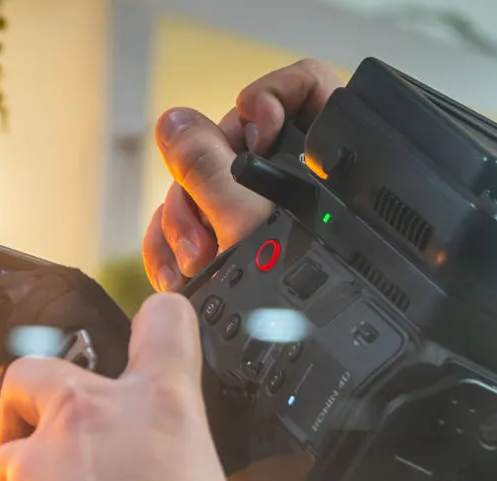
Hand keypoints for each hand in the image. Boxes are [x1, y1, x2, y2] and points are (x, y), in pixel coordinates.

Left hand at [0, 293, 230, 480]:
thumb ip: (173, 456)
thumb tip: (163, 462)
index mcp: (164, 408)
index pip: (164, 323)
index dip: (158, 321)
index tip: (150, 328)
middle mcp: (98, 415)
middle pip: (42, 366)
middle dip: (36, 395)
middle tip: (53, 430)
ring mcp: (47, 453)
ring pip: (14, 436)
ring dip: (27, 462)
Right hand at [143, 59, 342, 290]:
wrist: (292, 375)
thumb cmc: (293, 307)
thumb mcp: (245, 223)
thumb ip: (207, 164)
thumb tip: (175, 122)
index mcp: (321, 165)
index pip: (304, 89)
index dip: (272, 98)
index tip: (253, 128)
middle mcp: (294, 188)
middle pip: (232, 143)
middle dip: (205, 186)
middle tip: (210, 223)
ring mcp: (257, 220)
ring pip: (203, 190)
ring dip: (184, 226)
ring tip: (196, 264)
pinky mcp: (228, 250)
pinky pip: (192, 228)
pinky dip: (177, 248)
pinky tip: (177, 274)